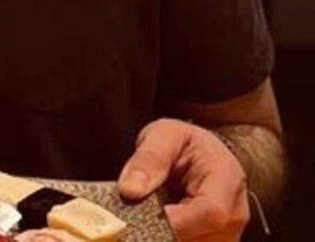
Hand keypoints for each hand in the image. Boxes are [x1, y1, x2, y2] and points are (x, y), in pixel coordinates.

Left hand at [118, 118, 248, 240]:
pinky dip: (167, 239)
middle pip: (202, 239)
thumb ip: (149, 159)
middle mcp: (235, 214)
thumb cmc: (186, 143)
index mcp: (227, 180)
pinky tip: (152, 227)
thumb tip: (130, 191)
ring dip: (162, 237)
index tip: (142, 217)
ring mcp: (228, 234)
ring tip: (142, 219)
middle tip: (132, 220)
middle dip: (162, 233)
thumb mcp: (165, 135)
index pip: (211, 212)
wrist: (205, 154)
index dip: (175, 222)